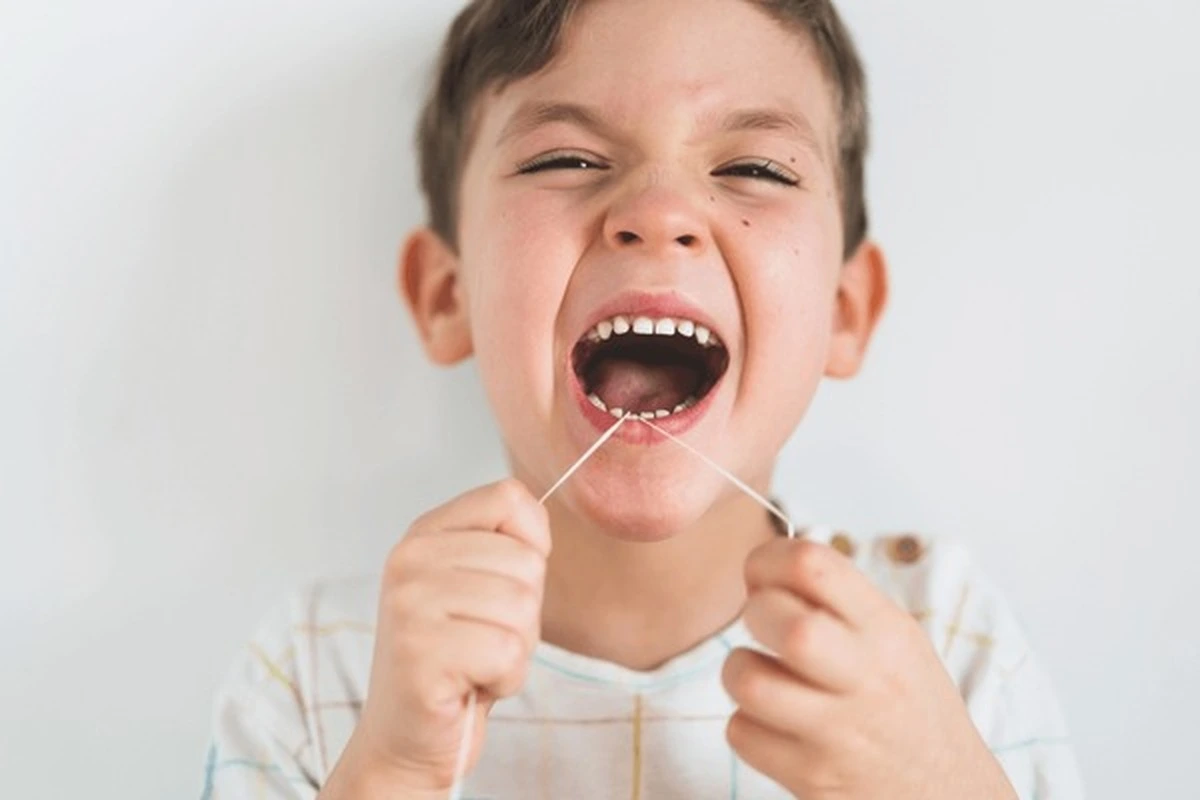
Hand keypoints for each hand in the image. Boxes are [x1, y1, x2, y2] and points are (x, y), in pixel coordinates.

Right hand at [333, 479, 549, 794]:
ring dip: (516, 650)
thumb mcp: (483, 587)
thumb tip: (541, 519)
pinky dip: (505, 679)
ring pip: (522, 607)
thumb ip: (509, 545)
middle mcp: (410, 559)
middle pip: (526, 561)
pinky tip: (469, 686)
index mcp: (425, 533)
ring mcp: (409, 604)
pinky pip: (507, 652)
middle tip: (481, 641)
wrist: (408, 740)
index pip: (509, 497)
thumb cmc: (458, 662)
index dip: (531, 546)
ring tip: (474, 663)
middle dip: (524, 614)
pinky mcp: (418, 652)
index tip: (502, 587)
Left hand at [721, 538, 1016, 799]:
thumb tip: (761, 569)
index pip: (812, 564)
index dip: (767, 560)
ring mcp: (837, 731)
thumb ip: (838, 601)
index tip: (762, 577)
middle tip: (766, 630)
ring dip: (740, 672)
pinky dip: (747, 726)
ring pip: (747, 678)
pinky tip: (775, 726)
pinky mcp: (811, 777)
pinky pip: (742, 733)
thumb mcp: (896, 640)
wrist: (947, 796)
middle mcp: (866, 676)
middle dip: (753, 614)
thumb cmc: (908, 708)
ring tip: (764, 678)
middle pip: (778, 619)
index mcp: (886, 630)